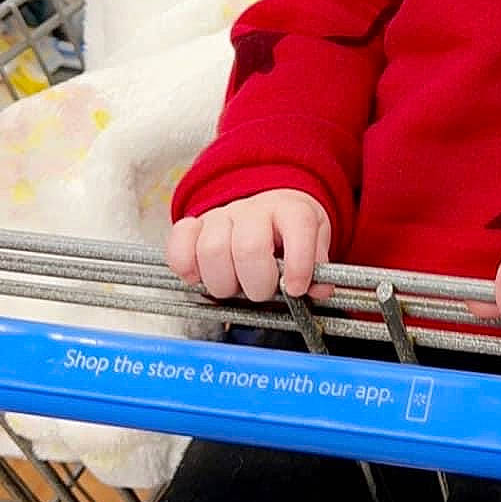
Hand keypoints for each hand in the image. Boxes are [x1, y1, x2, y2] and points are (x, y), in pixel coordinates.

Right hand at [168, 191, 331, 302]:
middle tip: (261, 292)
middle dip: (257, 283)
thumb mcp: (315, 244)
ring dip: (222, 282)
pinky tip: (198, 278)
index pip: (298, 226)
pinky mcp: (194, 225)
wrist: (266, 208)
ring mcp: (221, 215)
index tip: (295, 288)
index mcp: (290, 211)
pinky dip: (185, 266)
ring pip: (211, 249)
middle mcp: (254, 210)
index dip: (299, 262)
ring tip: (233, 287)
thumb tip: (321, 289)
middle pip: (249, 247)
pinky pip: (179, 242)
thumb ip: (320, 268)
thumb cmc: (289, 233)